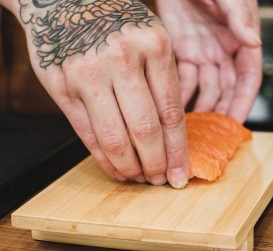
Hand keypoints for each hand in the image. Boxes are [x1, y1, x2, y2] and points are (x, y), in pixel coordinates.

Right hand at [18, 0, 188, 187]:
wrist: (64, 1)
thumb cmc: (116, 23)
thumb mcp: (150, 39)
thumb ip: (162, 83)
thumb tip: (171, 134)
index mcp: (153, 46)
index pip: (171, 114)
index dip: (178, 151)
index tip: (181, 173)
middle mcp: (120, 59)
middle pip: (145, 130)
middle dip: (155, 164)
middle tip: (160, 179)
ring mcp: (87, 74)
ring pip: (114, 139)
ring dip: (130, 168)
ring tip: (139, 178)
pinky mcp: (61, 87)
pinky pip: (87, 135)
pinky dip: (104, 160)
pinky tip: (116, 169)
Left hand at [156, 0, 261, 122]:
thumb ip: (239, 18)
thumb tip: (252, 43)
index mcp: (240, 42)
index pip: (247, 80)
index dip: (242, 103)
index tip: (235, 124)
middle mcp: (223, 52)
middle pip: (225, 91)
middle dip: (220, 113)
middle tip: (211, 134)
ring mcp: (203, 54)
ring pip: (205, 89)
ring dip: (200, 108)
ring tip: (192, 127)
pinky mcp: (183, 52)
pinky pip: (184, 79)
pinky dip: (181, 95)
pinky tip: (174, 108)